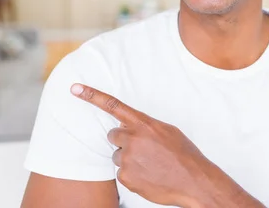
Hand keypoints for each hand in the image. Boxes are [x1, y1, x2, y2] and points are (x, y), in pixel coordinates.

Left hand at [70, 83, 219, 206]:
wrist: (193, 180)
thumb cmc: (184, 155)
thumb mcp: (168, 132)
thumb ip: (147, 127)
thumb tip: (134, 128)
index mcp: (144, 124)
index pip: (113, 105)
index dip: (92, 96)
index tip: (75, 88)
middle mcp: (133, 139)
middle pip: (113, 135)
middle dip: (123, 141)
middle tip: (143, 149)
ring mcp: (128, 158)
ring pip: (118, 156)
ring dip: (130, 159)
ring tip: (151, 165)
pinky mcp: (126, 177)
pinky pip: (122, 173)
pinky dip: (133, 175)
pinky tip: (149, 176)